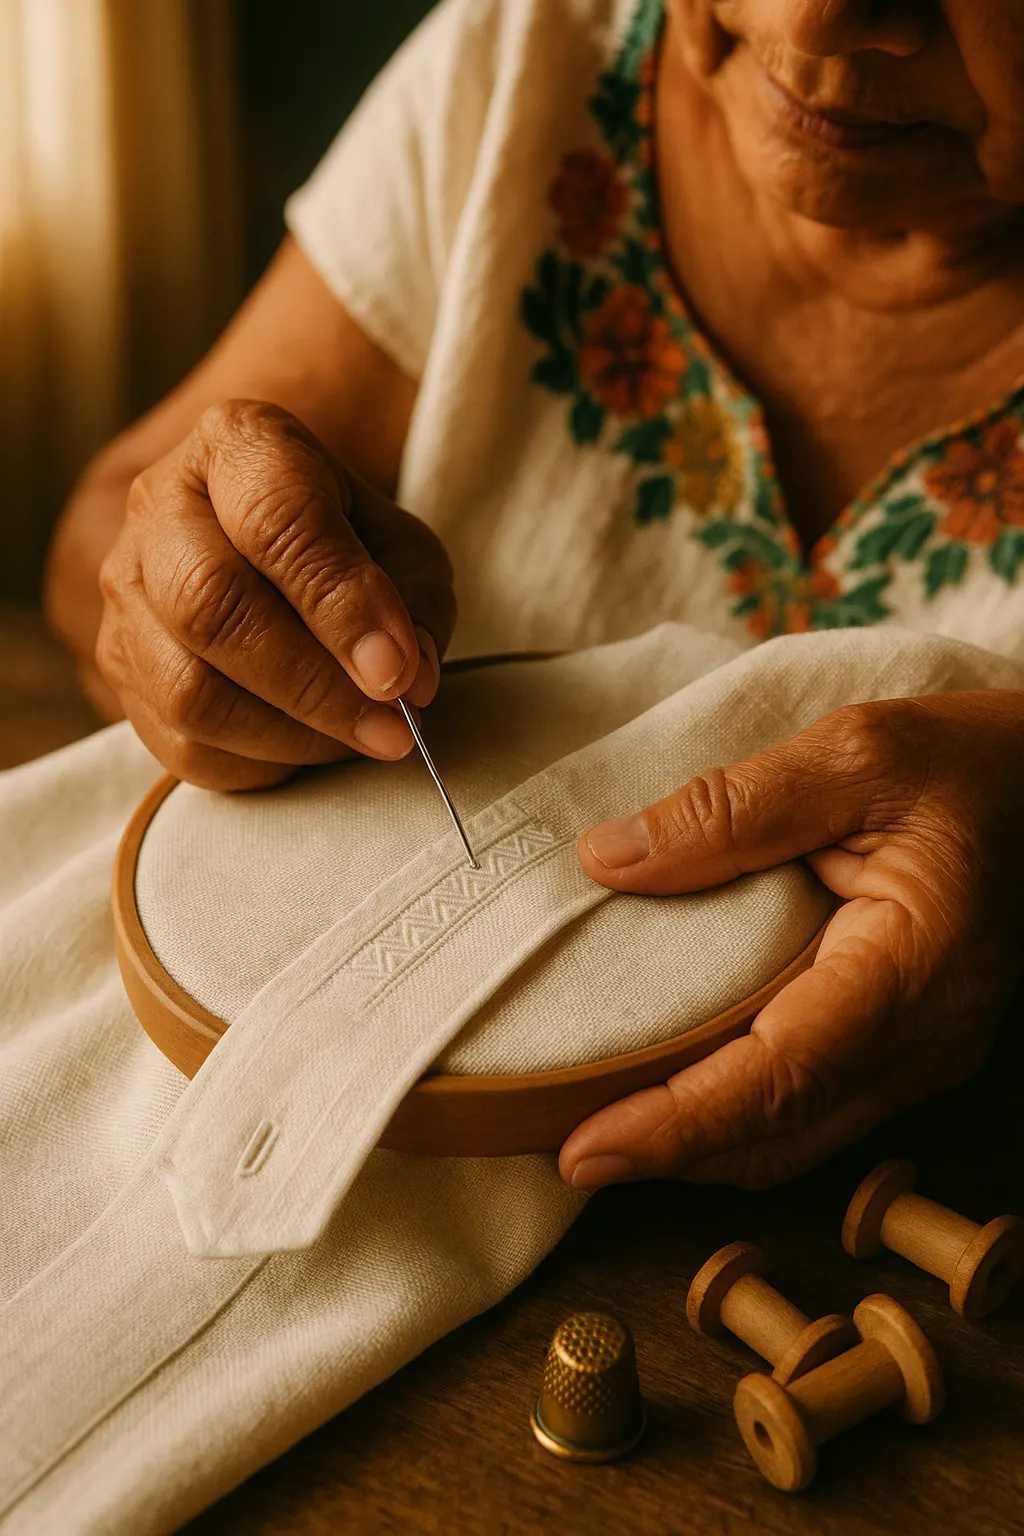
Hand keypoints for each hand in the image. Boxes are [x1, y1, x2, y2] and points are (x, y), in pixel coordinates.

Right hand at [96, 400, 454, 788]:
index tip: (399, 670)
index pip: (276, 521)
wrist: (263, 542)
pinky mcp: (120, 668)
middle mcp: (160, 508)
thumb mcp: (401, 546)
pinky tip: (313, 747)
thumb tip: (405, 681)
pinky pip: (180, 745)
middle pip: (211, 605)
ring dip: (292, 735)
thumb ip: (414, 603)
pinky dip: (260, 763)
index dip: (341, 605)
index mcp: (237, 445)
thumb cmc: (346, 541)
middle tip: (392, 724)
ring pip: (188, 690)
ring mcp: (127, 592)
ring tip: (363, 740)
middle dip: (314, 683)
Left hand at [559, 691, 1023, 1190]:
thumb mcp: (854, 754)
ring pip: (796, 1140)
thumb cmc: (966, 763)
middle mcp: (925, 1038)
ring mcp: (923, 1055)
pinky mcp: (907, 1049)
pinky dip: (736, 1120)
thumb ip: (731, 808)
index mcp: (913, 968)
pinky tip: (673, 1100)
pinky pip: (814, 1111)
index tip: (584, 1148)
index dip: (678, 1125)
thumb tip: (608, 859)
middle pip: (781, 1135)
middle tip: (558, 1150)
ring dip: (696, 1151)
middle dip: (667, 1159)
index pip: (780, 1077)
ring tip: (597, 1134)